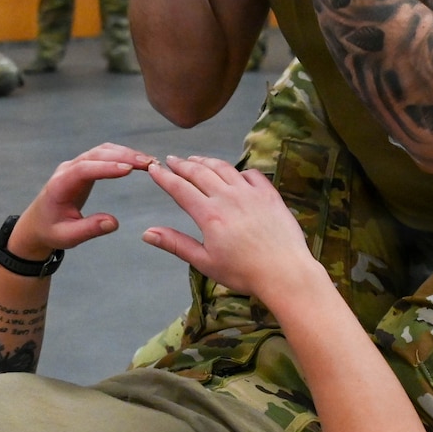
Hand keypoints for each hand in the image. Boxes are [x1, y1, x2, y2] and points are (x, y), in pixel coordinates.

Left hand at [12, 142, 156, 256]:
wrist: (37, 224)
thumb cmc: (51, 231)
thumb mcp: (68, 237)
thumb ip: (89, 229)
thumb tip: (114, 223)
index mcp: (60, 185)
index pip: (84, 170)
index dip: (106, 167)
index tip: (129, 169)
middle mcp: (67, 170)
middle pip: (96, 155)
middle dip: (123, 156)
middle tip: (149, 163)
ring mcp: (75, 165)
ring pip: (102, 151)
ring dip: (126, 153)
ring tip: (149, 162)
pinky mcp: (84, 166)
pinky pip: (103, 155)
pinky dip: (122, 155)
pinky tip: (138, 162)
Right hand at [142, 154, 314, 299]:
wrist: (285, 271)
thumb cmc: (243, 272)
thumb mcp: (205, 262)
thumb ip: (176, 244)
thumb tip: (147, 233)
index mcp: (209, 214)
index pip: (180, 188)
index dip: (164, 177)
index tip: (152, 168)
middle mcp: (228, 197)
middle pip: (200, 172)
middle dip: (182, 164)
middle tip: (172, 160)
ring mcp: (250, 192)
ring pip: (224, 168)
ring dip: (206, 161)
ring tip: (196, 159)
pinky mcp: (269, 194)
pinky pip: (251, 174)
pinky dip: (238, 171)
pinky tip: (234, 173)